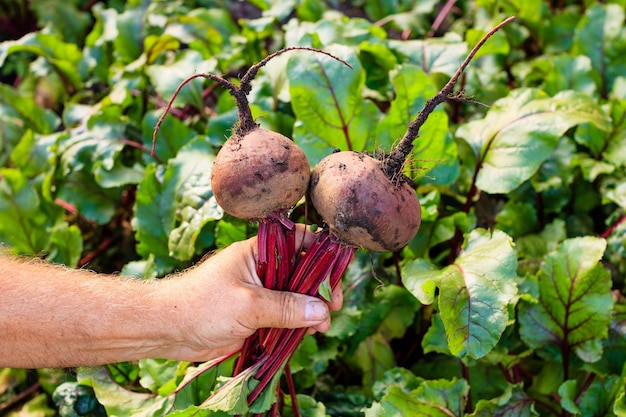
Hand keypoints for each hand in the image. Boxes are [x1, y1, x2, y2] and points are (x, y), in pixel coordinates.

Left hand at [158, 225, 343, 362]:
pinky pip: (284, 316)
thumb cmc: (202, 306)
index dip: (320, 256)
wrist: (168, 330)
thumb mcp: (248, 305)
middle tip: (332, 308)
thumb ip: (286, 307)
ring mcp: (259, 292)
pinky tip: (307, 334)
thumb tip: (321, 310)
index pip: (298, 241)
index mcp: (258, 251)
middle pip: (301, 272)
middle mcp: (262, 268)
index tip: (335, 277)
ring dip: (310, 310)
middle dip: (319, 290)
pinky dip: (297, 325)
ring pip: (295, 297)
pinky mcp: (256, 314)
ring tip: (320, 328)